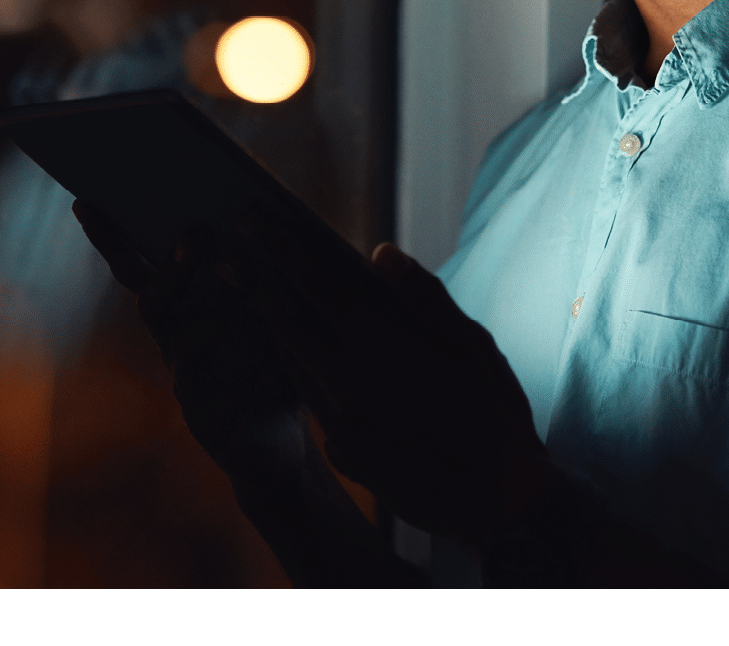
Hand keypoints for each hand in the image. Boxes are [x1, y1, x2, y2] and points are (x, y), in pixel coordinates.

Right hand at [72, 201, 304, 486]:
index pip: (140, 271)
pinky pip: (214, 394)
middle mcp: (176, 345)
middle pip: (151, 302)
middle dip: (168, 269)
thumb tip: (259, 205)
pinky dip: (245, 372)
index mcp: (184, 313)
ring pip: (180, 348)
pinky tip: (266, 354)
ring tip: (233, 304)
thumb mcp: (272, 312)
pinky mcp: (207, 422)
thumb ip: (256, 272)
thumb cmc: (277, 367)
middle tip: (194, 235)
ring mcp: (187, 385)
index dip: (111, 241)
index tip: (86, 204)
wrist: (283, 446)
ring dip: (208, 321)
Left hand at [225, 211, 557, 552]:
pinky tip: (294, 354)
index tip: (254, 221)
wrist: (503, 506)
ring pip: (296, 364)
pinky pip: (313, 402)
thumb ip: (422, 296)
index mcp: (385, 348)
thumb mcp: (472, 345)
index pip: (322, 286)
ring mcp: (343, 425)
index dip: (285, 250)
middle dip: (256, 286)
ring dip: (271, 327)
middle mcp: (353, 385)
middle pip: (291, 323)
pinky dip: (298, 371)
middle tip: (225, 258)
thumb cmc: (495, 414)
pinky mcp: (344, 455)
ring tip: (250, 296)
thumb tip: (379, 252)